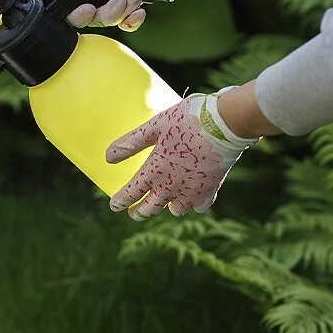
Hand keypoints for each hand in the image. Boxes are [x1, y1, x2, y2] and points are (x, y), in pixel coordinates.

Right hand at [38, 0, 193, 30]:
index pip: (70, 8)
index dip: (77, 14)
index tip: (88, 8)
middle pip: (92, 18)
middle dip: (107, 12)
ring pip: (112, 20)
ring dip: (125, 8)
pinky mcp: (133, 4)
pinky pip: (128, 23)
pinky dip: (134, 20)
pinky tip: (141, 11)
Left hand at [105, 88, 257, 219]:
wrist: (225, 124)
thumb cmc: (187, 119)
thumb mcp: (154, 126)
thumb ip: (131, 143)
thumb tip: (108, 158)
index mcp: (154, 170)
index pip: (132, 192)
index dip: (121, 201)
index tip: (114, 206)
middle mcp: (171, 186)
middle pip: (151, 208)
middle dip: (140, 212)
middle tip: (134, 213)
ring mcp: (192, 190)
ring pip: (176, 210)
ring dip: (168, 207)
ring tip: (165, 202)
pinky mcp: (211, 189)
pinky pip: (199, 205)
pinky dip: (194, 203)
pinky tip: (192, 197)